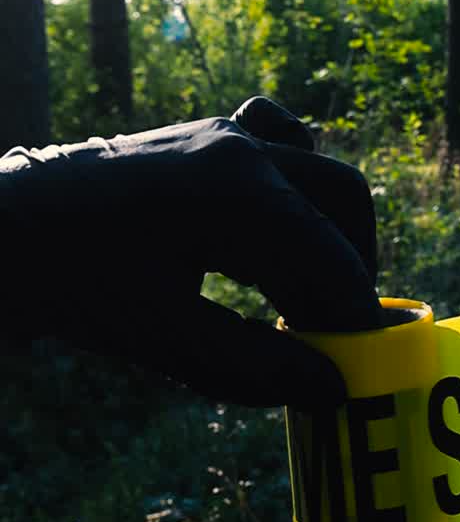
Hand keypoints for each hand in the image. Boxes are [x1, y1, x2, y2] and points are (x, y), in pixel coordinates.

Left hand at [0, 97, 383, 408]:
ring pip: (317, 170)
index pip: (332, 260)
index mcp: (240, 197)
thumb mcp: (162, 336)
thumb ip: (254, 366)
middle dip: (353, 268)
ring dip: (329, 227)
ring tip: (305, 290)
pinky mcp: (204, 135)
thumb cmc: (70, 283)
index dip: (356, 317)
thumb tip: (330, 388)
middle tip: (335, 331)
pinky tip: (278, 216)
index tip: (362, 362)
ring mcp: (223, 133)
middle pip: (345, 202)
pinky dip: (296, 174)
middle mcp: (243, 151)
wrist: (2, 229)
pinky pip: (278, 134)